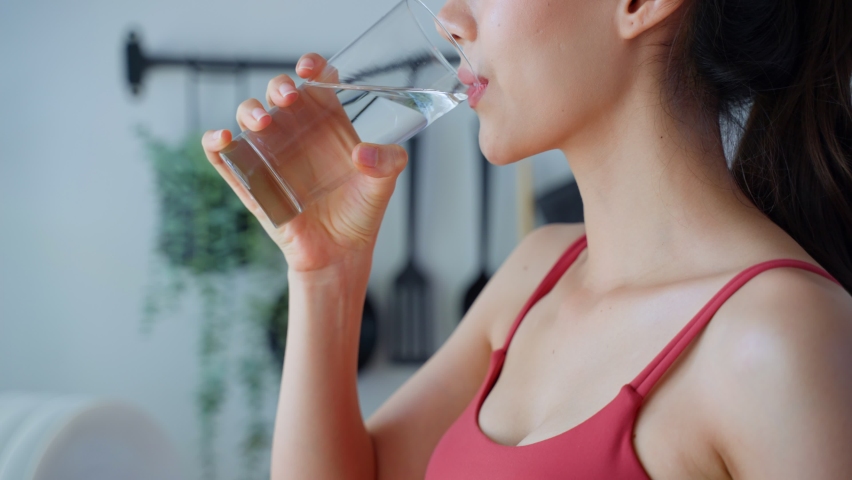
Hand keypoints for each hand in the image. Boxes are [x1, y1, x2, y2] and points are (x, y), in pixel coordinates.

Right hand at [201, 53, 407, 272]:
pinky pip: (224, 157)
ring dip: (250, 111)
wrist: (340, 253)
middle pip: (278, 92)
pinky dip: (215, 144)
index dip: (311, 66)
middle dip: (279, 86)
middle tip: (290, 98)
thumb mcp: (384, 184)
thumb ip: (388, 162)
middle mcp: (297, 132)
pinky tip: (222, 139)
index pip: (316, 81)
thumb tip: (363, 153)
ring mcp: (272, 154)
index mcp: (328, 122)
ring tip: (262, 123)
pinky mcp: (252, 181)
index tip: (309, 68)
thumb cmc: (360, 213)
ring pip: (249, 117)